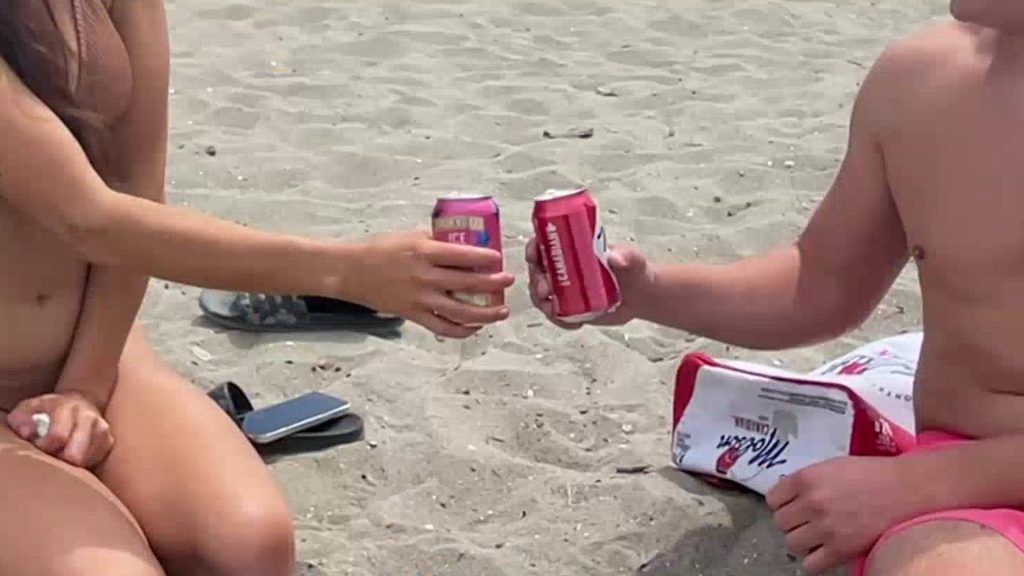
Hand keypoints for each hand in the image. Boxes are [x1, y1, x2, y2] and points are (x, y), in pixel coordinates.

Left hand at [6, 391, 113, 468]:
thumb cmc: (49, 409)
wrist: (81, 400)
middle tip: (53, 451)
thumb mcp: (29, 407)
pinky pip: (93, 461)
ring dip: (71, 461)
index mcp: (67, 406)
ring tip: (63, 450)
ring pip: (85, 461)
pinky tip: (75, 452)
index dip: (45, 447)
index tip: (40, 444)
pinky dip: (82, 461)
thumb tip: (28, 433)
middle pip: (76, 455)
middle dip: (60, 458)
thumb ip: (22, 419)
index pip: (58, 436)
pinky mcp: (109, 441)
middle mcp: (89, 417)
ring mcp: (102, 429)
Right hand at [351, 231, 513, 337]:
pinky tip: (475, 326)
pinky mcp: (414, 315)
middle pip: (468, 283)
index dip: (486, 258)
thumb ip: (437, 240)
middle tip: (508, 280)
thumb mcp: (411, 236)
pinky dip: (463, 330)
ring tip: (502, 311)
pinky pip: (443, 328)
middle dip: (494, 283)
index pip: (464, 255)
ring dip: (486, 313)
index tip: (499, 258)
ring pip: (461, 311)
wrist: (352, 271)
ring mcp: (420, 299)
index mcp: (425, 252)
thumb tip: (464, 242)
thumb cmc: (380, 250)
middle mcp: (425, 276)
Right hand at [526, 237, 653, 327]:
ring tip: (554, 312)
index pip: (545, 243)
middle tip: (546, 291)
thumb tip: (615, 258)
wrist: (641, 295)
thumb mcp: (633, 259)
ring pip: (542, 295)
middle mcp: (564, 267)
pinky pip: (556, 314)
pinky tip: (574, 324)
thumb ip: (627, 257)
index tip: (533, 256)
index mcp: (573, 248)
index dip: (534, 248)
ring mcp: (565, 288)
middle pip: (538, 271)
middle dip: (536, 281)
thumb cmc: (635, 269)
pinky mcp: (570, 307)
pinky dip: (559, 320)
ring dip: (543, 303)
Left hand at [766, 456, 913, 573]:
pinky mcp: (841, 549)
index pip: (772, 498)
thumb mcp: (832, 466)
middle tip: (807, 520)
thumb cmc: (872, 475)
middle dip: (792, 522)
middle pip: (780, 522)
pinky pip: (811, 564)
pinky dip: (814, 560)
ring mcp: (826, 527)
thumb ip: (807, 480)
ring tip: (816, 536)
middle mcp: (812, 502)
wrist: (906, 489)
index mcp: (807, 478)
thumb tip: (788, 494)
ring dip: (801, 541)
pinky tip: (823, 551)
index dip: (782, 503)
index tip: (792, 505)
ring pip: (791, 544)